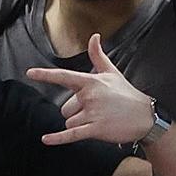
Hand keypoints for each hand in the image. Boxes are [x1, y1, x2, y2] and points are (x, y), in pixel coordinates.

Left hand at [25, 34, 152, 144]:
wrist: (146, 117)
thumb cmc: (126, 94)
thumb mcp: (112, 73)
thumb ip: (98, 56)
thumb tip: (94, 37)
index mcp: (91, 82)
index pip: (64, 76)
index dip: (46, 75)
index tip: (30, 73)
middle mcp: (90, 96)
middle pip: (65, 108)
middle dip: (76, 112)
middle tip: (97, 110)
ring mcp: (93, 113)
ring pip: (69, 121)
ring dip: (79, 124)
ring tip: (99, 119)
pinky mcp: (96, 129)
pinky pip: (71, 134)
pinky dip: (58, 138)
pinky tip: (45, 139)